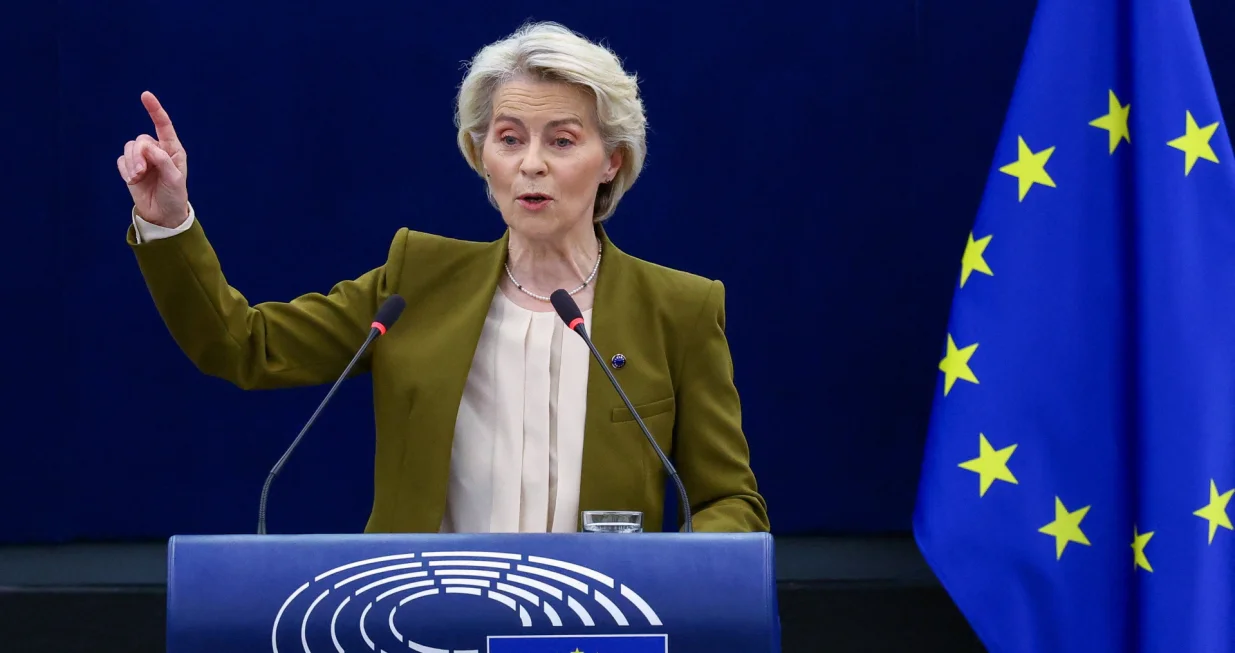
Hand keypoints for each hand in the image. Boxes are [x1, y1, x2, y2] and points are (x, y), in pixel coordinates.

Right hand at [118, 91, 188, 227]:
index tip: (145, 95)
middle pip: (140, 140)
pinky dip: (125, 170)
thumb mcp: (174, 179)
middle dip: (138, 156)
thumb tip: (147, 147)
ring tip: (137, 178)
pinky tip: (132, 180)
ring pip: (129, 149)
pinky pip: (121, 160)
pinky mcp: (130, 168)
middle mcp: (157, 151)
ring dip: (131, 163)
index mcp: (172, 149)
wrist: (162, 214)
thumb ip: (162, 161)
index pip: (163, 125)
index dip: (154, 110)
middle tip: (141, 173)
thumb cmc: (174, 195)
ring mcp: (143, 159)